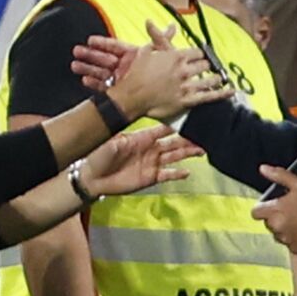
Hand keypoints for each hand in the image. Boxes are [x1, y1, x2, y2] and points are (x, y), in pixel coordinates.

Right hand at [71, 22, 175, 91]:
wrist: (166, 97)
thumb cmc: (165, 73)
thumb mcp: (165, 56)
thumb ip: (164, 41)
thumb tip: (173, 25)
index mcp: (133, 56)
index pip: (115, 46)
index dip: (103, 43)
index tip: (90, 40)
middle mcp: (125, 66)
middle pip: (104, 58)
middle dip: (90, 55)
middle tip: (77, 51)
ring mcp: (120, 79)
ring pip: (101, 72)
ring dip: (88, 68)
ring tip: (75, 65)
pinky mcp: (118, 91)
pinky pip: (105, 86)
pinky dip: (95, 83)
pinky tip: (84, 81)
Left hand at [82, 124, 203, 195]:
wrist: (93, 178)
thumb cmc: (99, 156)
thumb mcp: (110, 143)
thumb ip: (123, 139)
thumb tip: (130, 134)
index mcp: (141, 138)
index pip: (163, 129)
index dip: (175, 124)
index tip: (189, 118)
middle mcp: (150, 149)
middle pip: (173, 142)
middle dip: (188, 139)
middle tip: (203, 135)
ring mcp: (151, 163)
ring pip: (174, 156)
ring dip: (188, 153)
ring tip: (202, 150)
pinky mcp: (150, 177)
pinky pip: (167, 174)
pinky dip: (177, 174)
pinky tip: (188, 171)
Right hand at [110, 44, 230, 119]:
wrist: (131, 97)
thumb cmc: (136, 74)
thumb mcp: (146, 51)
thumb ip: (161, 37)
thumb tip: (170, 25)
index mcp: (177, 56)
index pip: (198, 52)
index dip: (200, 55)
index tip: (200, 57)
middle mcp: (184, 70)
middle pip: (206, 65)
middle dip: (207, 66)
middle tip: (208, 69)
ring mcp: (187, 86)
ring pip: (210, 80)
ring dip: (215, 78)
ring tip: (217, 78)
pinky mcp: (188, 101)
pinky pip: (210, 96)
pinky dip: (222, 93)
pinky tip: (231, 90)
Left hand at [251, 165, 296, 253]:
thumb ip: (279, 175)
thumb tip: (262, 169)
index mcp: (275, 211)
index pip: (255, 212)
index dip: (262, 207)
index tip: (273, 204)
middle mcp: (277, 228)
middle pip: (267, 223)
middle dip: (275, 217)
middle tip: (290, 210)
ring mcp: (286, 240)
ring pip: (277, 233)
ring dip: (283, 228)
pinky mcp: (296, 249)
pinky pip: (288, 243)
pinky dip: (293, 237)